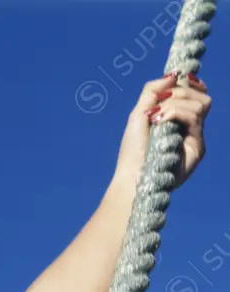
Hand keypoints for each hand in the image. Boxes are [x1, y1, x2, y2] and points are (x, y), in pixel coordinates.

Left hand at [113, 71, 211, 188]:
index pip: (196, 93)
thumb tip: (175, 74)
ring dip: (176, 103)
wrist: (132, 176)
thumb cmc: (132, 150)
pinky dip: (176, 112)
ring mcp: (195, 137)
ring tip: (157, 116)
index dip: (189, 83)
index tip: (173, 81)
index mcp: (178, 119)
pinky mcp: (197, 147)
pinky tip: (160, 120)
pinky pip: (195, 117)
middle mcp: (189, 128)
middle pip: (201, 95)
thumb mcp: (139, 113)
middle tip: (159, 103)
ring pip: (200, 104)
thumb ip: (154, 90)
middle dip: (180, 91)